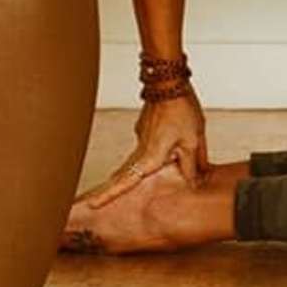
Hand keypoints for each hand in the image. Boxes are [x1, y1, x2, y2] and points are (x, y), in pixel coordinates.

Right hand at [74, 96, 207, 214]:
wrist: (169, 82)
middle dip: (112, 188)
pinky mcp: (145, 129)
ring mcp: (142, 138)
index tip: (92, 204)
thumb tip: (194, 182)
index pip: (126, 181)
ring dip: (132, 173)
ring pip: (135, 161)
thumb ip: (193, 165)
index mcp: (151, 156)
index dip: (108, 194)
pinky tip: (163, 154)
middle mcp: (142, 149)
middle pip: (124, 174)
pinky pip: (145, 148)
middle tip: (95, 201)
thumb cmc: (181, 109)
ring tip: (126, 183)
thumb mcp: (193, 140)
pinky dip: (150, 156)